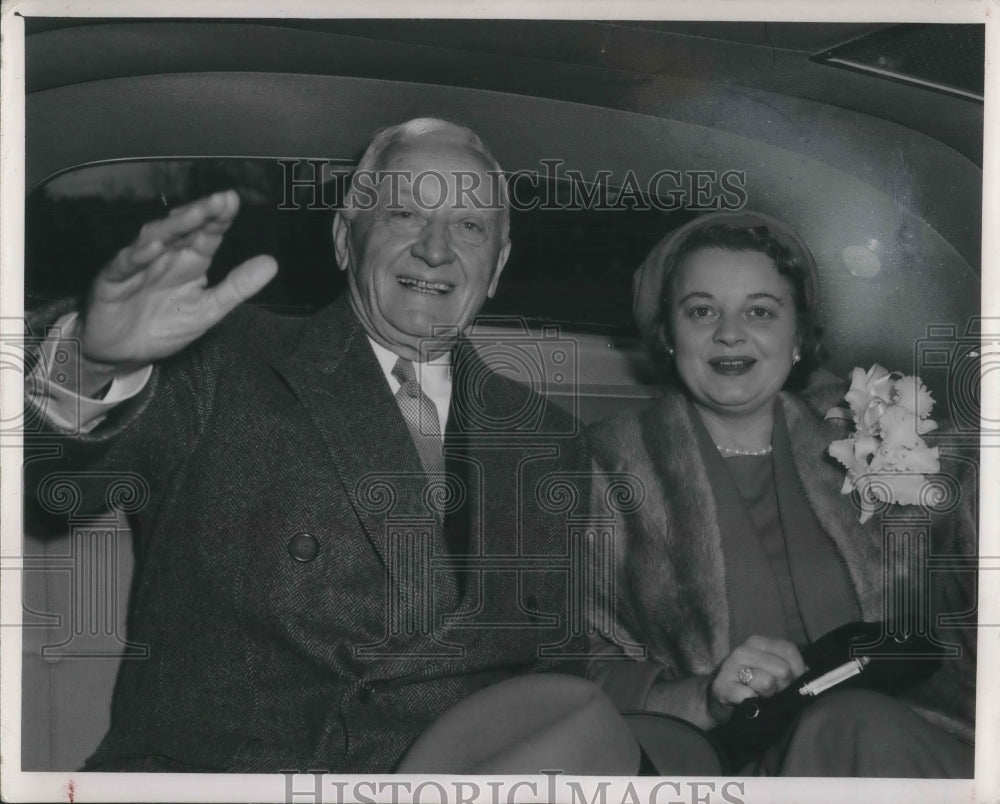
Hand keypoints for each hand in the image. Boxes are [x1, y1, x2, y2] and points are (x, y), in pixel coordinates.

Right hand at [72, 190, 277, 394]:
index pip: (207, 234)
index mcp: (189, 261)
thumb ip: (238, 286)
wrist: (124, 353)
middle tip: (221, 200)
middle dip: (201, 213)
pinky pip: (125, 265)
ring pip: (155, 239)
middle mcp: (165, 257)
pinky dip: (138, 255)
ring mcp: (138, 266)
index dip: (219, 218)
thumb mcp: (209, 310)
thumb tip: (271, 263)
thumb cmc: (164, 325)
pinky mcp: (113, 281)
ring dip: (175, 226)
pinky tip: (154, 247)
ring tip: (195, 214)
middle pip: (183, 229)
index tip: (233, 202)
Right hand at [707, 635, 806, 721]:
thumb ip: (790, 666)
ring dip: (767, 695)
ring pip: (767, 682)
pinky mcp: (721, 686)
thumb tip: (807, 673)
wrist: (719, 698)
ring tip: (760, 696)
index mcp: (758, 642)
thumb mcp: (771, 669)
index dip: (798, 670)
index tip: (792, 681)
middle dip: (782, 686)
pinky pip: (748, 696)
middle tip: (773, 691)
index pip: (789, 650)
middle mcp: (743, 650)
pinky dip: (752, 703)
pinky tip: (748, 702)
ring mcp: (730, 667)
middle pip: (782, 669)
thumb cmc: (753, 684)